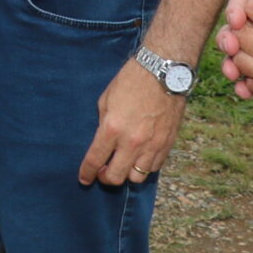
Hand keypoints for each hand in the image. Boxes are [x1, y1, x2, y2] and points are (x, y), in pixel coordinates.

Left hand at [80, 58, 188, 186]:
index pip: (95, 160)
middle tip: (103, 172)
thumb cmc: (131, 81)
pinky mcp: (167, 144)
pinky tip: (140, 156)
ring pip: (137, 177)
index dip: (87, 173)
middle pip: (116, 177)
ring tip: (123, 163)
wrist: (163, 73)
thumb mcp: (106, 100)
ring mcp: (152, 145)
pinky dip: (144, 166)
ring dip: (127, 173)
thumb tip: (103, 141)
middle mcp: (132, 141)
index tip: (84, 179)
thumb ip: (103, 124)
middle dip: (106, 178)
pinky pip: (154, 167)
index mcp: (112, 128)